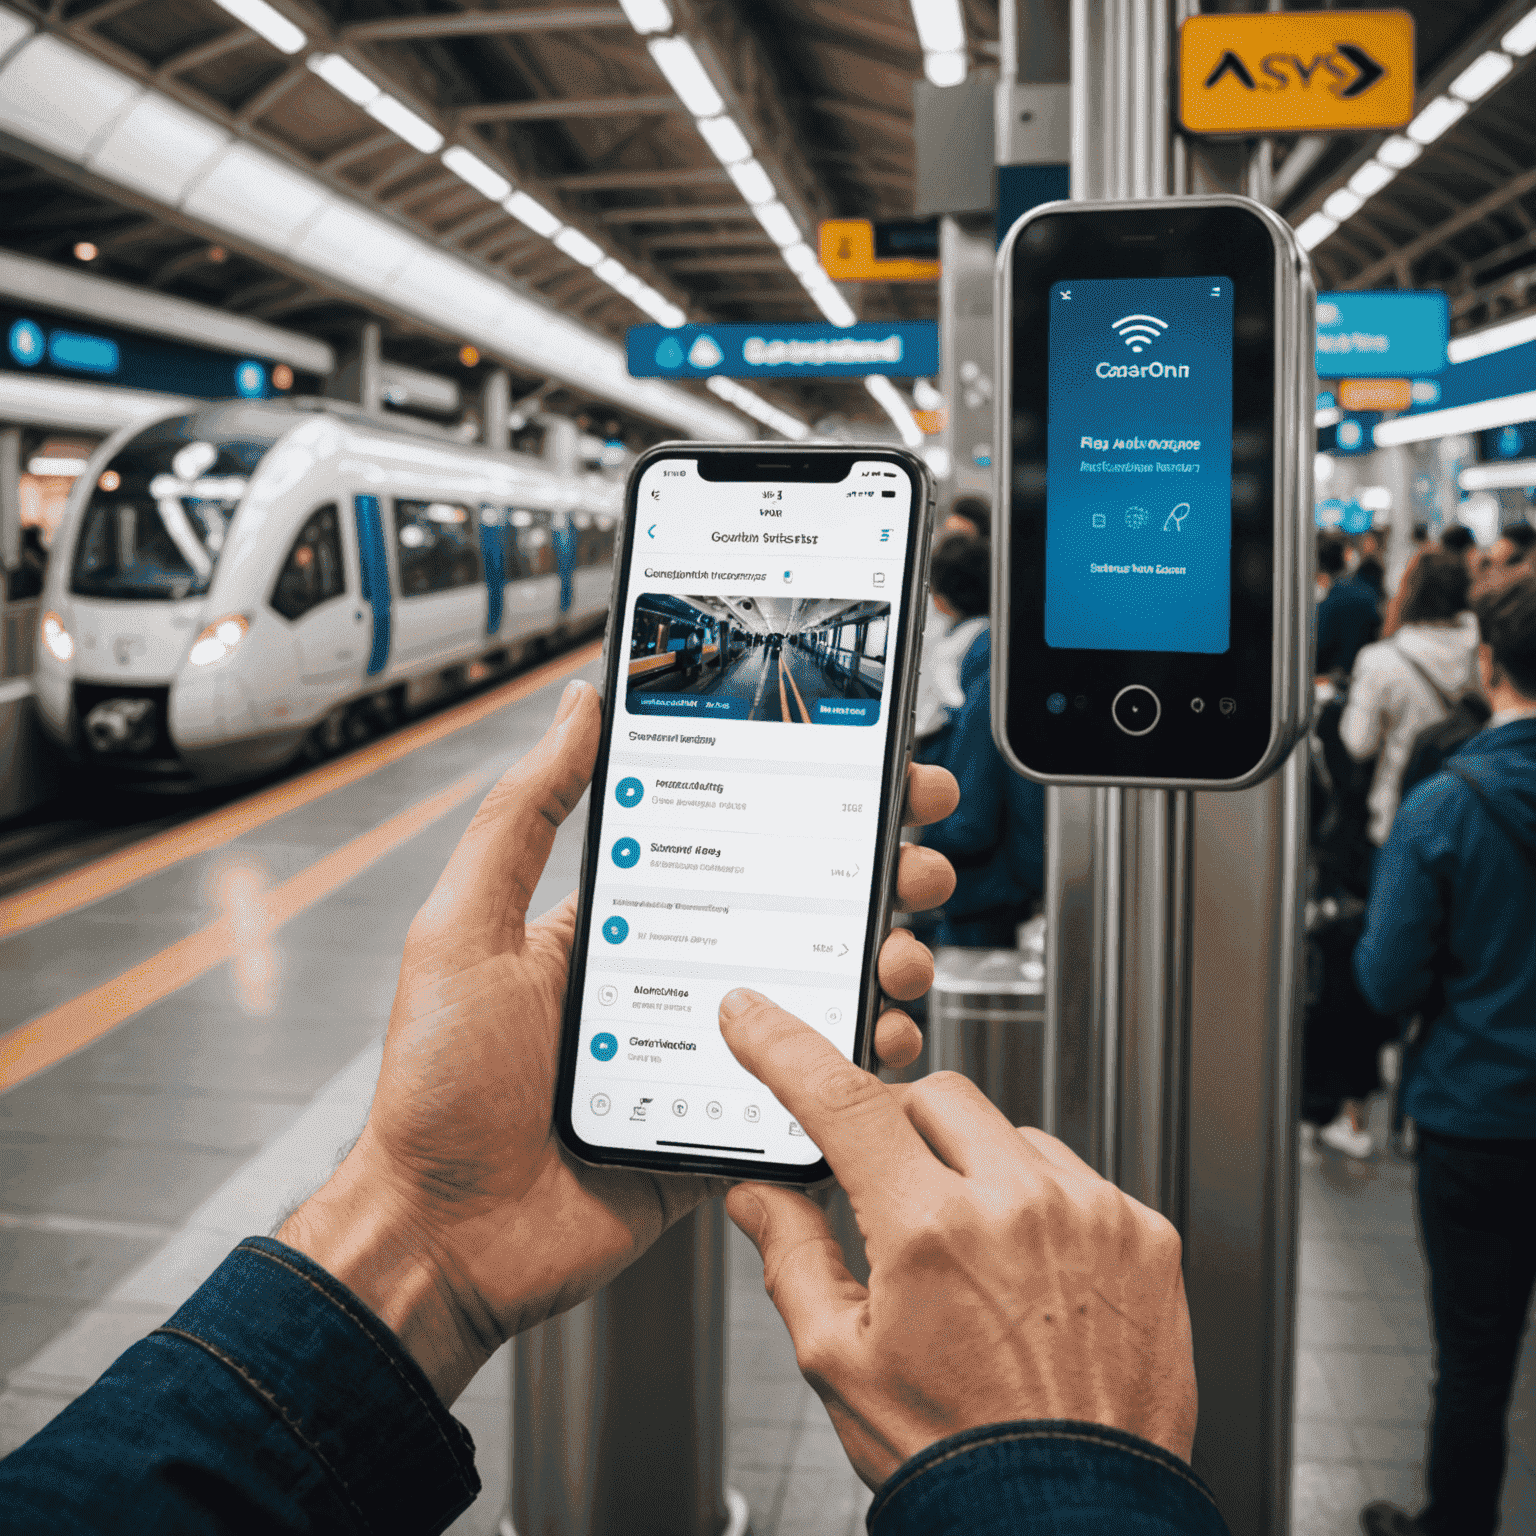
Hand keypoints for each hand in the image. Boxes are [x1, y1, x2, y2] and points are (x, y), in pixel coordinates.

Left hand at [279, 680, 958, 1402]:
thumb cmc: (437, 1086)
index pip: (729, 844)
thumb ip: (522, 818)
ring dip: (879, 960)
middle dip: (872, 875)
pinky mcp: (729, 1124)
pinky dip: (858, 1058)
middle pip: (796, 911)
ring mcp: (708, 1053)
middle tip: (913, 858)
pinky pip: (811, 1084)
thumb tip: (577, 710)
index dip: (802, 802)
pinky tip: (878, 1035)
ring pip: (819, 992)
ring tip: (899, 951)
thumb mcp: (465, 928)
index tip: (866, 768)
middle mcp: (675, 980)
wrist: (443, 1238)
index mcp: (620, 925)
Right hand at [718, 992, 1196, 1488]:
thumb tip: (758, 1196)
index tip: (758, 1018)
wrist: (1071, 1517)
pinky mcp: (1145, 1232)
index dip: (786, 1047)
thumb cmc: (958, 1454)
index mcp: (929, 1232)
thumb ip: (791, 1258)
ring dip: (977, 1167)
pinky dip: (1044, 1202)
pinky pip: (1076, 1173)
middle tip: (893, 1196)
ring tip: (978, 1259)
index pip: (840, 1102)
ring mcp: (1091, 1212)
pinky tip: (1034, 1272)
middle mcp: (1017, 1205)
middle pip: (933, 1096)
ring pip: (1008, 1132)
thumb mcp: (840, 1362)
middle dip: (898, 1128)